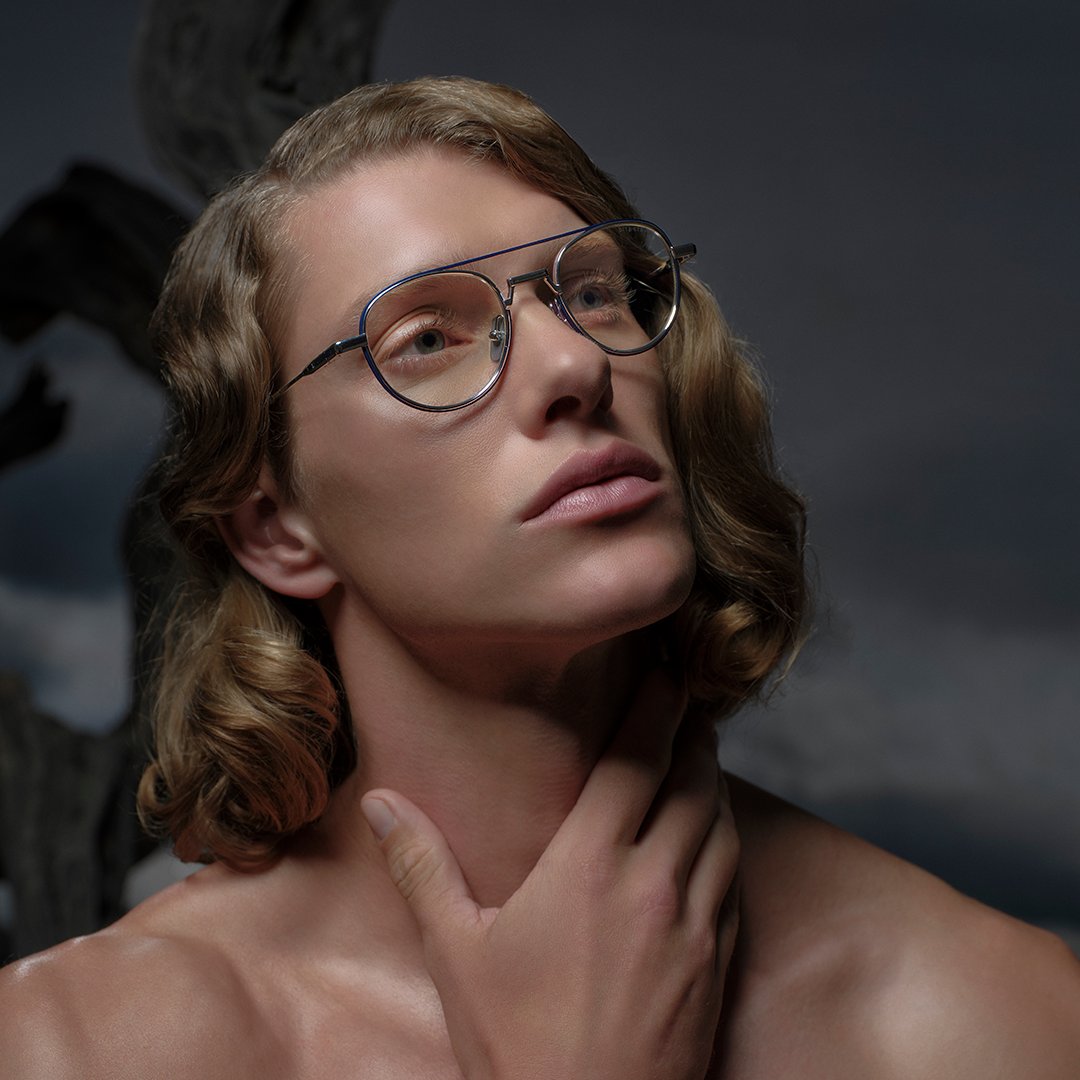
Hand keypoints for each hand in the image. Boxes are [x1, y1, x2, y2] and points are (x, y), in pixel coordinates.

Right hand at [361, 670, 739, 1079]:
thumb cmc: (515, 1047)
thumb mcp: (456, 954)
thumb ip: (421, 867)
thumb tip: (380, 803)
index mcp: (589, 867)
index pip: (636, 761)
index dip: (656, 707)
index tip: (666, 670)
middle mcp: (654, 883)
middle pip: (691, 781)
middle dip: (692, 731)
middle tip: (688, 699)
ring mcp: (695, 925)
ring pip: (721, 825)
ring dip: (713, 780)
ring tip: (702, 753)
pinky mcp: (717, 964)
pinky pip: (734, 879)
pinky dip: (727, 839)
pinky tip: (715, 836)